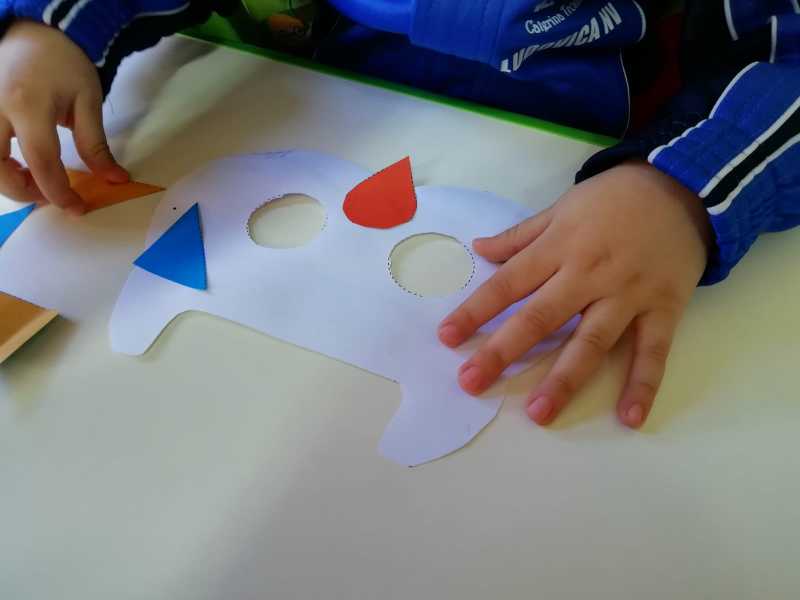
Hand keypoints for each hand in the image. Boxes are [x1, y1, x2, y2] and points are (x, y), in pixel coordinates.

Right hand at [0, 20, 127, 213]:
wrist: (32, 34)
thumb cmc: (64, 64)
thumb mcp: (88, 102)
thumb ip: (96, 145)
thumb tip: (115, 180)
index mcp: (28, 106)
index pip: (42, 163)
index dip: (60, 193)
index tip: (78, 209)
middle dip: (25, 192)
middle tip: (52, 194)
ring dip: (9, 182)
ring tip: (37, 180)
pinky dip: (1, 167)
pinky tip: (20, 166)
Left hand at [438, 161, 712, 427]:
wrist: (685, 185)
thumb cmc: (613, 198)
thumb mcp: (561, 208)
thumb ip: (519, 236)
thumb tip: (478, 249)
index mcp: (559, 247)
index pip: (508, 284)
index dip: (475, 311)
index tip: (446, 338)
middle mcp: (588, 274)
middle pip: (540, 318)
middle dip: (503, 351)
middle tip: (471, 383)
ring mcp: (628, 294)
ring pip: (591, 341)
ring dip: (564, 379)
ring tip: (539, 413)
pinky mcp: (664, 309)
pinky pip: (654, 351)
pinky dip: (643, 385)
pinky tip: (629, 418)